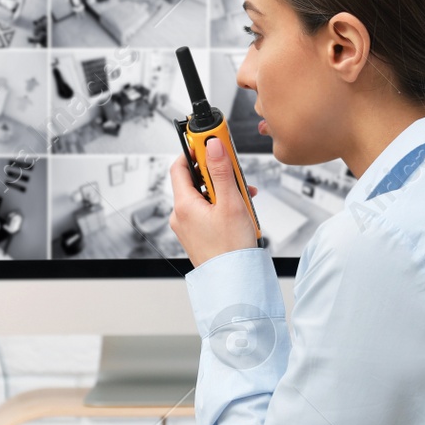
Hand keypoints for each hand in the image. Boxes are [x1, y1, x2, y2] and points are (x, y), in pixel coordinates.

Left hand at [168, 137, 259, 267]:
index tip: (208, 142)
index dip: (193, 151)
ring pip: (205, 197)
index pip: (179, 166)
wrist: (234, 281)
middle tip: (234, 172)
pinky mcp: (198, 235)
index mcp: (183, 205)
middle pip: (195, 181)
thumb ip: (221, 171)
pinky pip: (207, 211)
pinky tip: (240, 211)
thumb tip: (212, 146)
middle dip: (216, 173)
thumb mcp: (230, 203)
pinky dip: (223, 206)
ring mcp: (188, 227)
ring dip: (224, 191)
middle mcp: (181, 215)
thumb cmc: (231, 250)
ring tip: (244, 197)